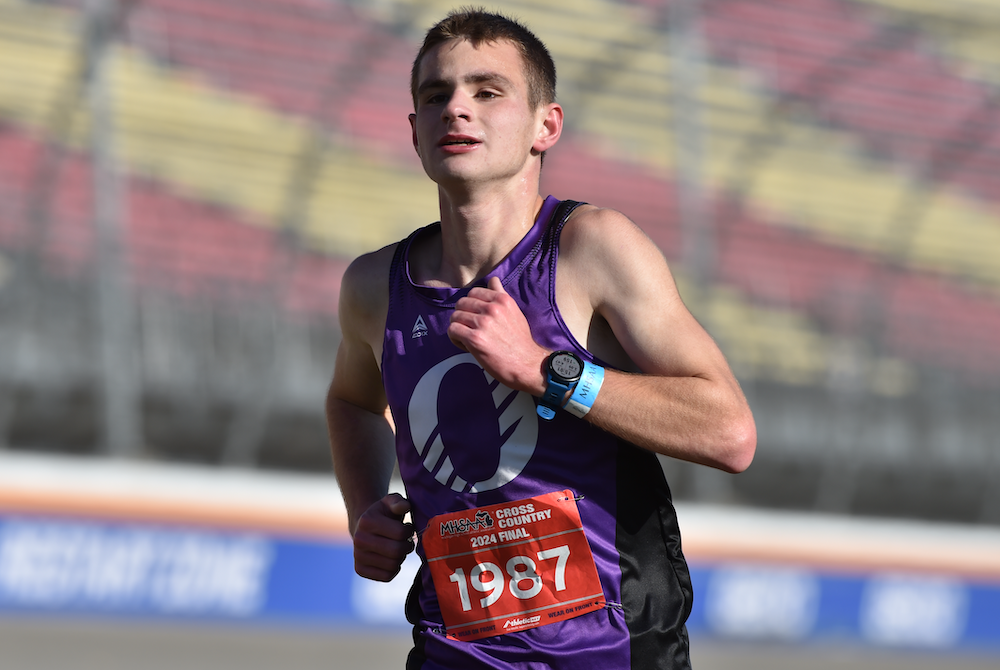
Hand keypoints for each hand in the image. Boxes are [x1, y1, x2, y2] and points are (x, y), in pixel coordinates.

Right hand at [352, 493, 414, 581]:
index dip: (409, 531)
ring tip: (398, 548)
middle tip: (406, 541)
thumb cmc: (383, 514)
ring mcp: (357, 556)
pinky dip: (394, 569)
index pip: (401, 533)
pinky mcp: (359, 570)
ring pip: (393, 565)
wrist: (364, 527)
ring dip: (401, 558)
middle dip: (407, 546)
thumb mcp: (391, 502)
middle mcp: (359, 539)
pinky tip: (391, 558)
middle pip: (397, 551)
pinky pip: (386, 576)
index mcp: (367, 521)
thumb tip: (405, 506)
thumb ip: (399, 502)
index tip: (407, 528)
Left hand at [448, 276, 547, 394]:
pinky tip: (466, 345)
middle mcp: (492, 308)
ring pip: (455, 317)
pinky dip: (455, 339)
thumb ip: (501, 295)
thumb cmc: (520, 340)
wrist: (527, 364)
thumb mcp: (514, 312)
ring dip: (458, 328)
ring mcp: (483, 323)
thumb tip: (493, 279)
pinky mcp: (475, 339)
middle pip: (461, 304)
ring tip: (468, 338)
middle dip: (462, 316)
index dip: (471, 305)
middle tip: (470, 329)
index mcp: (502, 300)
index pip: (473, 293)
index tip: (476, 317)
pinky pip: (453, 330)